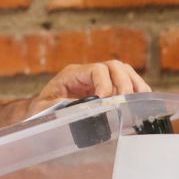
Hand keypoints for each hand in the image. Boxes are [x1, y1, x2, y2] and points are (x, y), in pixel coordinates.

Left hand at [27, 60, 151, 114]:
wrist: (42, 112)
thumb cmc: (42, 110)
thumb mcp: (44, 109)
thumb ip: (56, 106)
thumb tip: (76, 107)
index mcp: (72, 74)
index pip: (96, 69)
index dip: (104, 83)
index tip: (104, 100)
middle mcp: (87, 73)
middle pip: (114, 66)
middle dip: (123, 83)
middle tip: (123, 101)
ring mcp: (98, 79)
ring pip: (123, 72)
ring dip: (134, 85)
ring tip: (135, 102)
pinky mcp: (106, 89)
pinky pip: (126, 82)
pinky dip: (135, 91)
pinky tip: (137, 103)